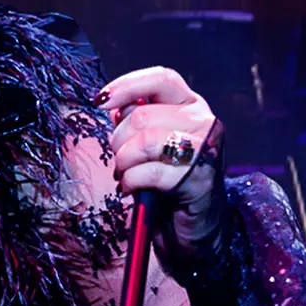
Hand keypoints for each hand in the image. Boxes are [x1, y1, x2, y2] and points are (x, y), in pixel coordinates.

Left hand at [99, 66, 220, 202]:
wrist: (186, 226)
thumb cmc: (163, 181)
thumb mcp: (148, 142)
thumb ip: (136, 120)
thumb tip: (113, 105)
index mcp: (191, 105)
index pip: (162, 78)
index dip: (128, 85)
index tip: (100, 101)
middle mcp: (204, 122)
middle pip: (144, 114)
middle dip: (119, 139)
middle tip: (120, 159)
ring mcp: (205, 150)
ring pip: (147, 140)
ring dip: (124, 161)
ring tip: (125, 174)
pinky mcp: (200, 179)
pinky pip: (151, 171)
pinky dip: (132, 180)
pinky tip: (131, 188)